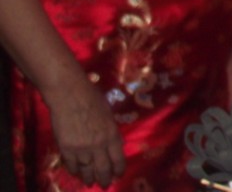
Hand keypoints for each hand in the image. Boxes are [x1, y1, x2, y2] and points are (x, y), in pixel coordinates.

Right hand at [47, 73, 124, 187]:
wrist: (69, 94)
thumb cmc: (91, 98)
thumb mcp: (108, 114)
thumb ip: (110, 131)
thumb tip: (111, 143)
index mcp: (112, 134)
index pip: (118, 158)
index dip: (119, 169)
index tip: (119, 175)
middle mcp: (98, 145)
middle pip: (103, 168)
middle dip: (105, 179)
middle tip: (105, 184)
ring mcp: (81, 148)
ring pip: (87, 170)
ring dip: (89, 178)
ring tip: (90, 183)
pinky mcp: (66, 149)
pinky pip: (71, 165)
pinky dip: (75, 171)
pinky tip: (77, 173)